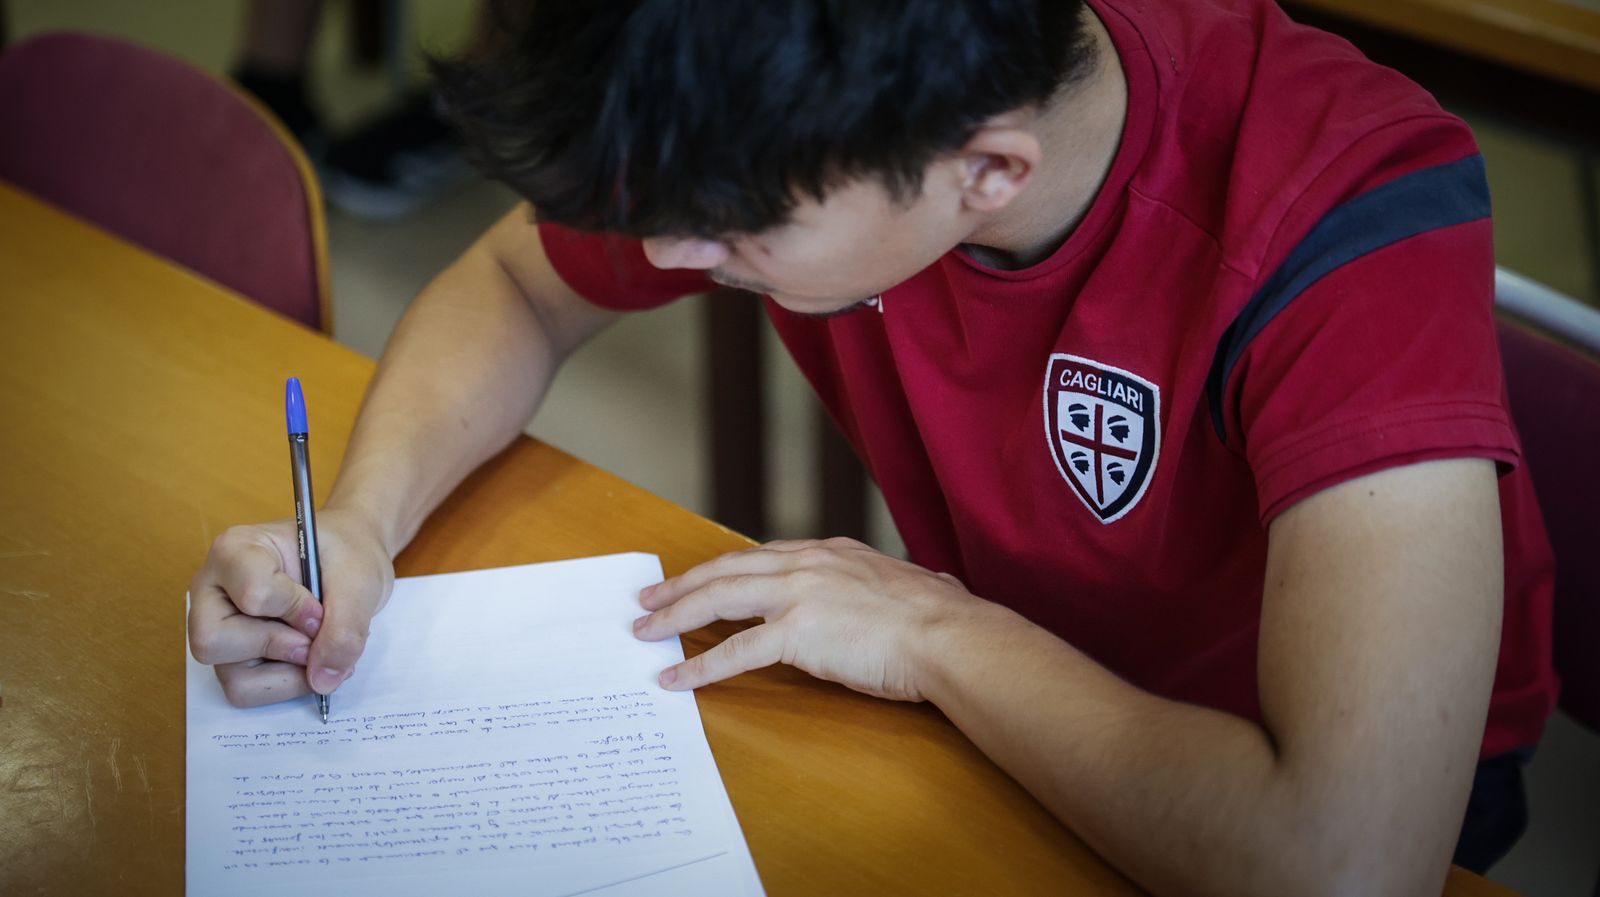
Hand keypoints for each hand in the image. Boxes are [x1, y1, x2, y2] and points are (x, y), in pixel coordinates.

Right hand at [187, 507, 394, 706]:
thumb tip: (322, 681)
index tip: (321, 605)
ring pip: (232, 677)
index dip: (296, 610)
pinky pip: (245, 691)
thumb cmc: (346, 556)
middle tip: (315, 633)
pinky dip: (285, 685)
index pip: (254, 594)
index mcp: (235, 550)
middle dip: (278, 646)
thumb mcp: (358, 581)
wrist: (350, 562)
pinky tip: (311, 661)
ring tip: (318, 649)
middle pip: (214, 642)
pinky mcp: (232, 657)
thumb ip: (344, 629)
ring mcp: (218, 627)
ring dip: (287, 674)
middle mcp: (212, 590)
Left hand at [632, 538, 983, 700]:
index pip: (762, 556)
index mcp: (831, 552)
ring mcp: (798, 595)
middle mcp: (807, 563)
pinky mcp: (796, 633)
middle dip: (683, 584)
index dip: (725, 568)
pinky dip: (699, 665)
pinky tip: (677, 678)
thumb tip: (936, 588)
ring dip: (675, 615)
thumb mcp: (916, 585)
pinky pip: (734, 651)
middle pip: (726, 569)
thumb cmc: (942, 619)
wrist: (949, 635)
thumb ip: (904, 586)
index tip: (701, 577)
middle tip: (650, 598)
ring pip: (718, 599)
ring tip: (646, 631)